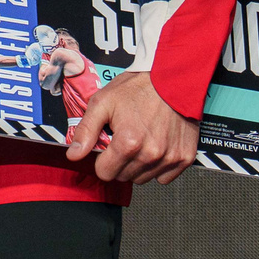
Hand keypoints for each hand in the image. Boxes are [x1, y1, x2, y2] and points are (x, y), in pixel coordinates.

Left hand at [65, 71, 198, 184]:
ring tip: (140, 142)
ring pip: (143, 178)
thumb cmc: (138, 89)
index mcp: (128, 143)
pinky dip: (157, 167)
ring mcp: (169, 157)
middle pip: (123, 176)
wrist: (173, 80)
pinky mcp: (185, 157)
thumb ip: (85, 132)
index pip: (105, 173)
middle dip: (118, 162)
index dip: (101, 161)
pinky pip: (165, 177)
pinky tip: (155, 148)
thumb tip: (73, 155)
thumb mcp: (102, 103)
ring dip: (137, 166)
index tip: (106, 148)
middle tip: (123, 140)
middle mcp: (150, 154)